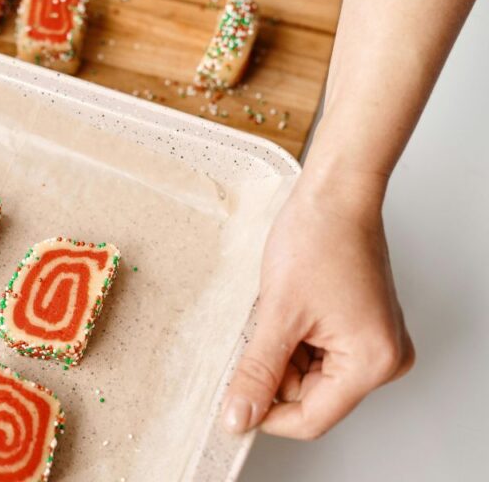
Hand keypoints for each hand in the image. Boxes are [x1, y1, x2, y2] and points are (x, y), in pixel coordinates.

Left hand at [222, 172, 414, 438]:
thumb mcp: (278, 314)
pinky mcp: (359, 328)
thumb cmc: (318, 238)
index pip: (311, 419)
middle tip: (255, 334)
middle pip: (310, 397)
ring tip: (277, 311)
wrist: (333, 195)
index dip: (266, 416)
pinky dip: (291, 339)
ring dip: (281, 352)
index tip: (231, 407)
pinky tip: (286, 309)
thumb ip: (257, 373)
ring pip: (308, 375)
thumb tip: (239, 417)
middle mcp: (382, 359)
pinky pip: (316, 353)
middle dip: (273, 373)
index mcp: (372, 362)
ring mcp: (373, 343)